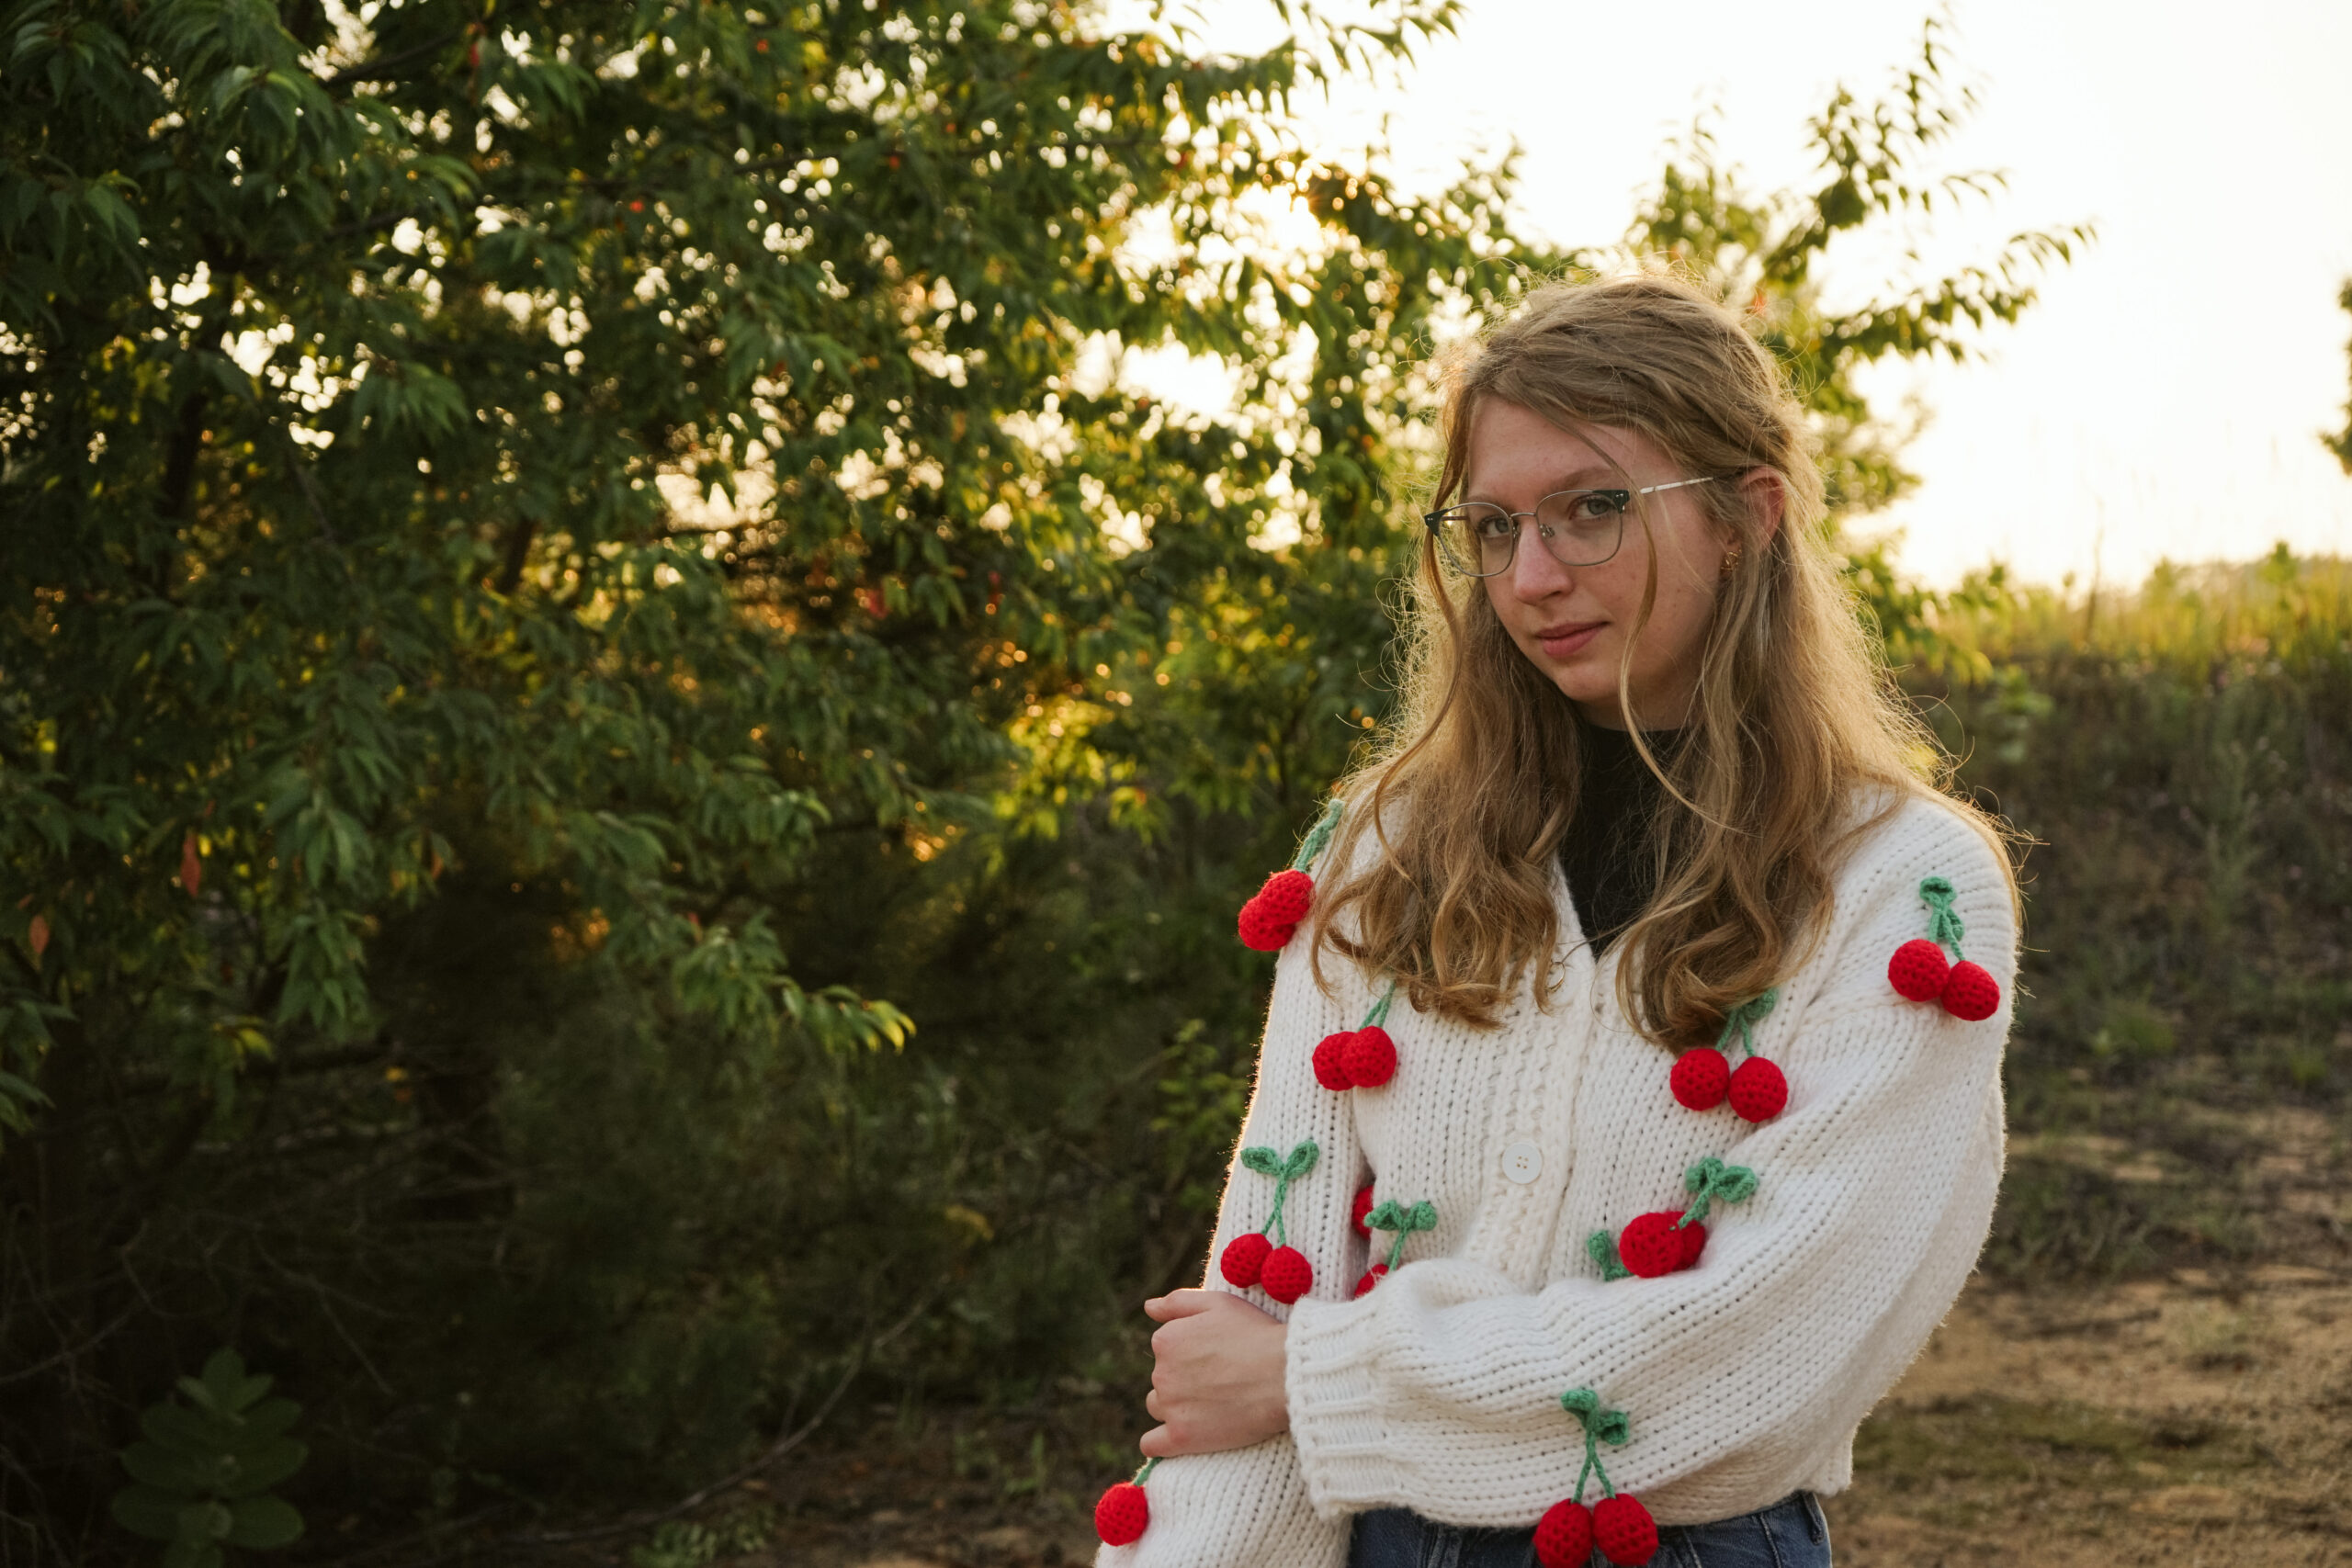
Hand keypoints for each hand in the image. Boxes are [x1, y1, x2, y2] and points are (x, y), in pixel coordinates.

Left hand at [1138, 1289, 1289, 1457]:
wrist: (1284, 1375)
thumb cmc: (1256, 1334)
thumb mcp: (1218, 1303)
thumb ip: (1178, 1302)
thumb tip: (1149, 1307)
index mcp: (1166, 1340)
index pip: (1166, 1348)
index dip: (1191, 1352)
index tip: (1216, 1357)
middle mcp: (1161, 1373)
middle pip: (1163, 1378)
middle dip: (1183, 1379)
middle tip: (1220, 1381)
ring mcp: (1170, 1407)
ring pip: (1159, 1408)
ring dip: (1175, 1407)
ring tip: (1210, 1407)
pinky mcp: (1181, 1437)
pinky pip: (1152, 1445)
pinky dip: (1158, 1443)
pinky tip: (1173, 1440)